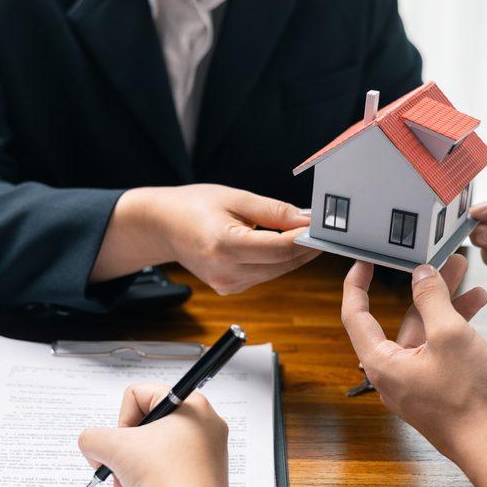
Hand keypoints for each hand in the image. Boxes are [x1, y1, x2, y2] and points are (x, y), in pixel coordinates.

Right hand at [77, 384, 231, 486]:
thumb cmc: (164, 477)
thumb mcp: (113, 448)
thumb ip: (92, 438)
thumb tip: (91, 444)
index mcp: (191, 404)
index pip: (139, 395)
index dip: (121, 420)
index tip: (122, 444)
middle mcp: (205, 423)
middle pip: (148, 424)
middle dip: (126, 448)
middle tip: (118, 467)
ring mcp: (210, 450)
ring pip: (158, 447)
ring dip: (135, 465)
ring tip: (128, 485)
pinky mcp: (208, 474)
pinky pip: (172, 465)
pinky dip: (153, 477)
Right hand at [91, 184, 319, 294]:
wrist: (162, 225)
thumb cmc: (193, 206)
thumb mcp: (235, 197)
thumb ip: (274, 211)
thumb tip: (307, 221)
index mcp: (223, 245)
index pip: (278, 249)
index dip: (305, 240)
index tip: (324, 229)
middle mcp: (224, 271)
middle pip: (281, 264)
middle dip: (306, 248)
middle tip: (324, 230)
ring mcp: (226, 284)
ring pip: (276, 272)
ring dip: (293, 255)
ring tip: (304, 234)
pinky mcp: (228, 288)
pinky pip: (264, 275)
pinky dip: (275, 261)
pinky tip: (279, 244)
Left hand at [340, 255, 486, 465]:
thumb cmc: (469, 399)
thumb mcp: (450, 335)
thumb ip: (432, 299)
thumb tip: (421, 275)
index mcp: (382, 362)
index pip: (355, 315)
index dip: (356, 284)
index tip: (364, 261)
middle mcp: (392, 373)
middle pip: (400, 320)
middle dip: (423, 288)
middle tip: (441, 261)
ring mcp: (415, 383)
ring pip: (425, 333)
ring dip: (445, 305)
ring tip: (468, 278)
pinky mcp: (437, 389)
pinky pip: (439, 349)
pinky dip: (454, 327)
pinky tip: (476, 307)